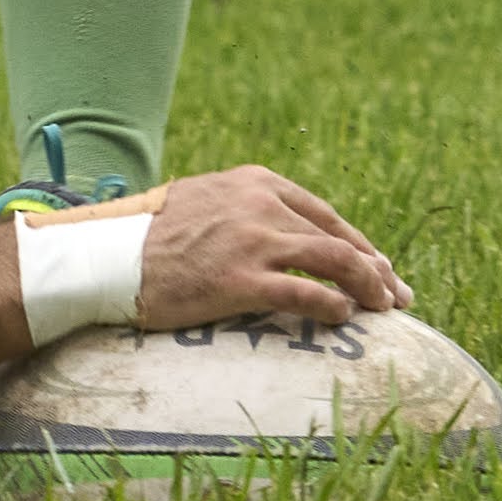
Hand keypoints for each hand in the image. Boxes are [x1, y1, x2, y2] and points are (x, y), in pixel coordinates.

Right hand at [126, 168, 411, 329]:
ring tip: (382, 310)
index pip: (324, 215)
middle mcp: (260, 205)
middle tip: (395, 296)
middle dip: (374, 270)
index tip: (378, 267)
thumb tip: (278, 238)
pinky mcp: (241, 280)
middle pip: (337, 238)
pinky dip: (332, 306)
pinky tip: (342, 318)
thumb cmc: (149, 237)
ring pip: (334, 261)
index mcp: (254, 182)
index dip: (358, 244)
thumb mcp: (204, 202)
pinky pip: (306, 294)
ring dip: (366, 288)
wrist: (106, 256)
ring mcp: (253, 241)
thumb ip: (244, 212)